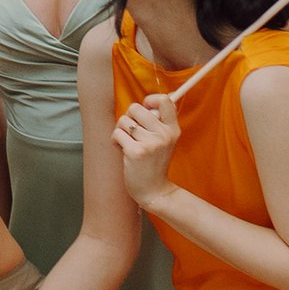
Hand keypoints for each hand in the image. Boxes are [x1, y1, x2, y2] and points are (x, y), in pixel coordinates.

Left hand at [114, 92, 181, 206]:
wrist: (154, 191)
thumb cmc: (154, 163)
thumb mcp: (165, 141)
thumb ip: (160, 121)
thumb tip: (157, 99)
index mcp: (173, 129)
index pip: (165, 100)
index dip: (150, 100)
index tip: (145, 109)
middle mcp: (164, 135)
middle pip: (136, 107)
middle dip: (128, 117)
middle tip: (133, 131)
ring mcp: (151, 144)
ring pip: (123, 121)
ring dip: (121, 131)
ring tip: (128, 143)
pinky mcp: (136, 152)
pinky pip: (117, 134)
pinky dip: (115, 141)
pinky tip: (123, 151)